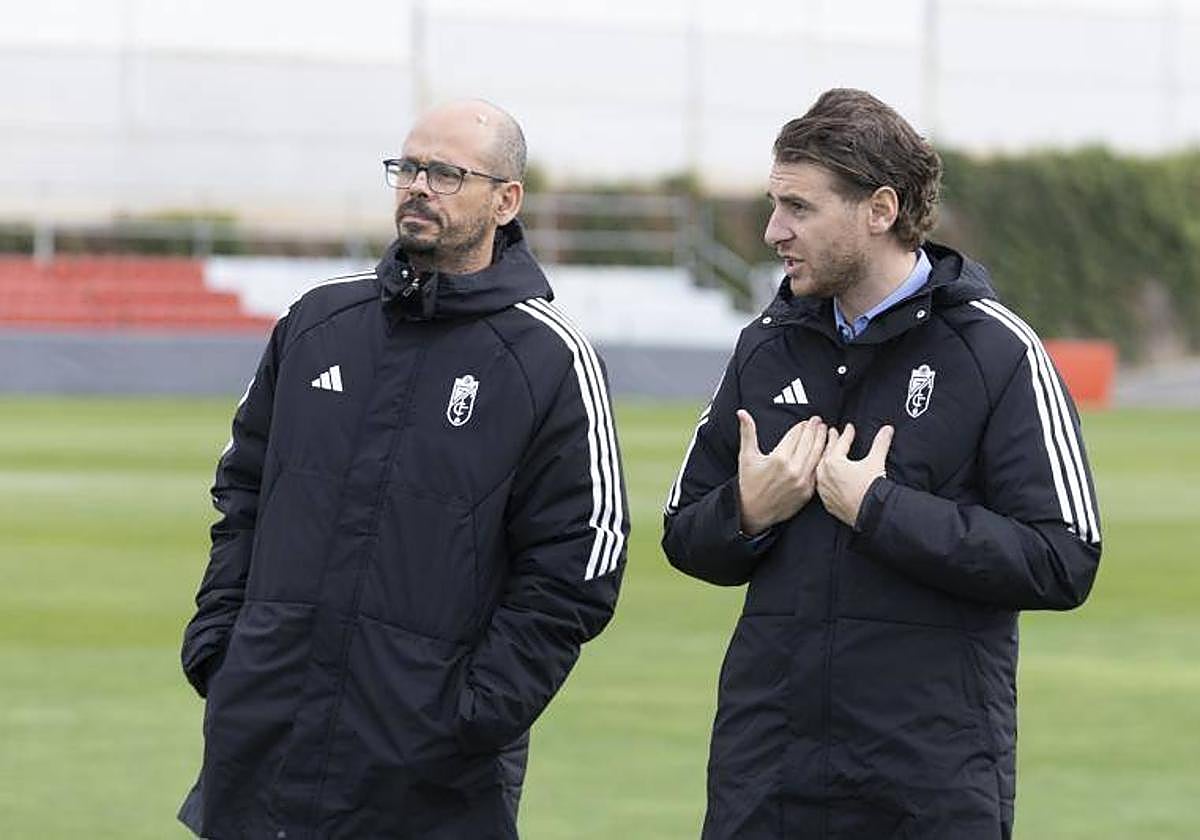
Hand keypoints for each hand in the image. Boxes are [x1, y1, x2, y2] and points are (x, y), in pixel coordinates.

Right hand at [737, 410, 826, 535]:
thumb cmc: (749, 483)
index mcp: (778, 459)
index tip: (807, 421)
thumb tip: (742, 413)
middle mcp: (792, 470)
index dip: (802, 426)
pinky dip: (822, 460)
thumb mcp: (747, 456)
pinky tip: (825, 452)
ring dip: (822, 442)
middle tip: (819, 421)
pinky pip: (818, 472)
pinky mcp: (807, 492)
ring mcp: (802, 482)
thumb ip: (748, 432)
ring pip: (817, 456)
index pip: (795, 436)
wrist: (752, 511)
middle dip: (815, 430)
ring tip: (825, 432)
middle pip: (809, 443)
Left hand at [816, 423, 893, 525]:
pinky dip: (824, 477)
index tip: (849, 427)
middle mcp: (823, 474)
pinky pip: (821, 485)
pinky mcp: (826, 501)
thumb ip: (881, 443)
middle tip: (832, 432)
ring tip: (828, 451)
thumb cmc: (872, 487)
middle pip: (827, 453)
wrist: (871, 513)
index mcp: (833, 462)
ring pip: (820, 469)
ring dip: (825, 458)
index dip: (847, 434)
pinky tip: (826, 475)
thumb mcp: (876, 461)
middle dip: (831, 442)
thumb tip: (888, 429)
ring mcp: (823, 489)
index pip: (840, 443)